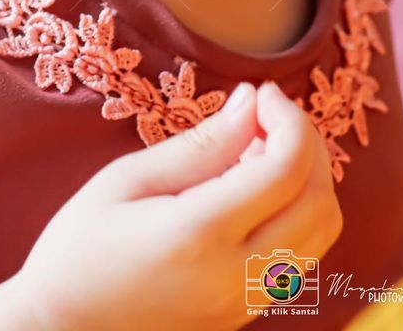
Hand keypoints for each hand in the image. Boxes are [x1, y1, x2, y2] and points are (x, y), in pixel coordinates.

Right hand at [8, 80, 342, 330]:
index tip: (262, 92)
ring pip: (323, 232)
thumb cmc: (79, 250)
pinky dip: (300, 210)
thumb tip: (253, 101)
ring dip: (310, 179)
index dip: (288, 117)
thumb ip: (200, 144)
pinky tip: (257, 188)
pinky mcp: (244, 315)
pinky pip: (303, 256)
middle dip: (307, 142)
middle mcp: (234, 278)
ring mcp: (244, 304)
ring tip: (261, 148)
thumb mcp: (128, 180)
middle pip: (320, 201)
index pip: (286, 169)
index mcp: (199, 237)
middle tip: (266, 114)